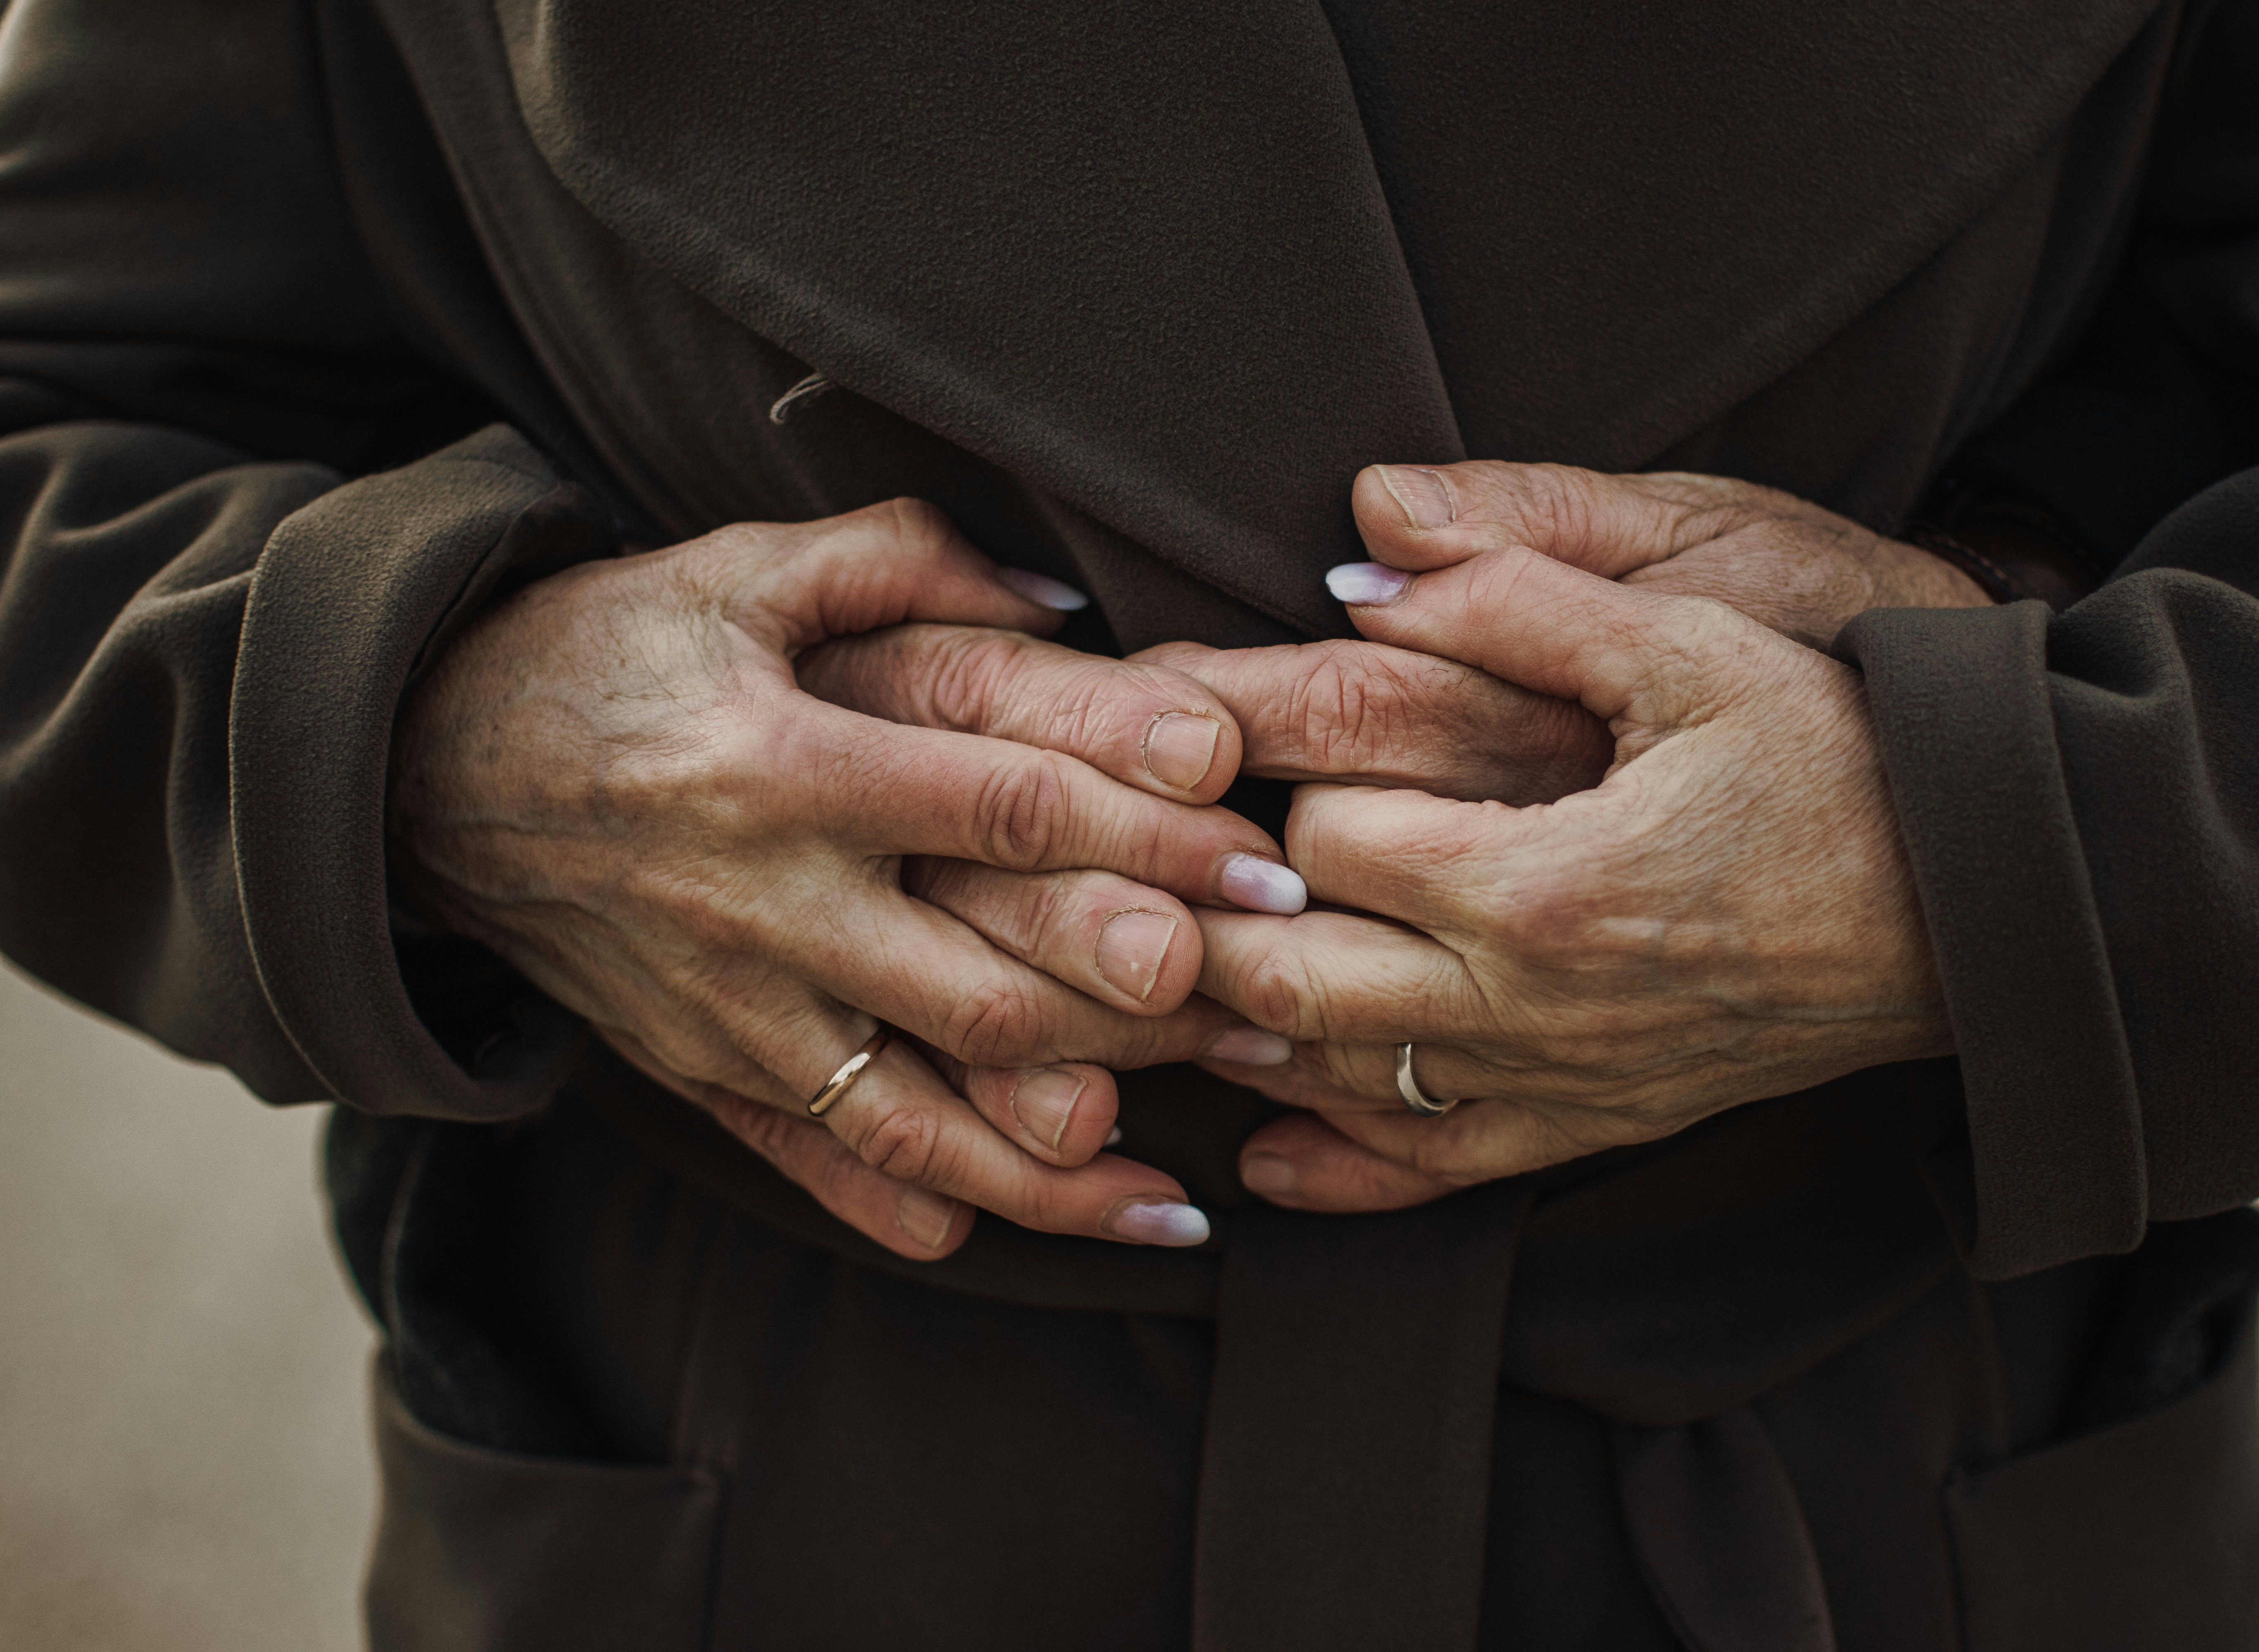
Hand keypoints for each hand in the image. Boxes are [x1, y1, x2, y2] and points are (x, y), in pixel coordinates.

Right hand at [389, 499, 1300, 1259]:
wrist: (420, 768)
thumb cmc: (600, 654)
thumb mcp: (734, 571)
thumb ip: (901, 557)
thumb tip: (1063, 595)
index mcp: (784, 768)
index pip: (998, 809)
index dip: (1142, 837)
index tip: (1259, 860)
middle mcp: (761, 907)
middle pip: (979, 988)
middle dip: (1136, 1014)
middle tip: (1271, 1020)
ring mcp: (728, 1010)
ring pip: (917, 1118)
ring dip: (1056, 1166)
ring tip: (1183, 1199)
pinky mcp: (699, 1071)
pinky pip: (821, 1164)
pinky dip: (925, 1212)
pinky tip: (1033, 1223)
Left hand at [1185, 464, 1970, 1211]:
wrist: (1972, 901)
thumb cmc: (1836, 756)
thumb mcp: (1694, 642)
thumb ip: (1523, 594)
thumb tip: (1370, 555)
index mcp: (1538, 881)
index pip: (1323, 840)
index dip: (1267, 781)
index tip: (1229, 740)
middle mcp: (1530, 1004)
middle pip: (1290, 981)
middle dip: (1207, 924)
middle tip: (1152, 869)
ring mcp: (1560, 1081)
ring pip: (1339, 1083)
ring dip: (1243, 1034)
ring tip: (1172, 975)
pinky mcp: (1595, 1124)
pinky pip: (1437, 1173)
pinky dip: (1338, 1169)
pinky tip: (1267, 1153)